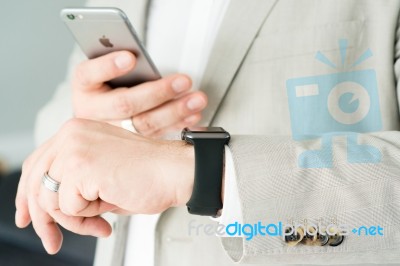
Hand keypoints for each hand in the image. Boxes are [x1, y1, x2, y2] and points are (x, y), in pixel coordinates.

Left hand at [15, 119, 193, 253]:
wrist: (176, 171)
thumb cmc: (150, 174)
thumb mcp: (102, 175)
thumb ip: (74, 184)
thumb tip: (49, 209)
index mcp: (78, 132)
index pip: (37, 163)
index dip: (28, 194)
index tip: (28, 217)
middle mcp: (72, 134)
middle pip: (36, 183)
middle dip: (44, 219)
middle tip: (53, 240)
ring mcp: (74, 147)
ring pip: (49, 199)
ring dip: (75, 220)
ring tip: (100, 220)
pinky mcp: (81, 165)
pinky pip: (67, 207)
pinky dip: (87, 218)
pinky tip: (108, 210)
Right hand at [72, 51, 206, 136]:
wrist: (99, 115)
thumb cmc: (105, 84)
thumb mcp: (104, 69)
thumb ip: (120, 62)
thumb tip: (141, 58)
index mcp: (83, 87)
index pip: (88, 74)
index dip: (109, 66)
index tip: (130, 58)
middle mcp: (93, 112)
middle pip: (125, 104)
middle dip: (158, 92)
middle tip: (183, 81)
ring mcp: (112, 131)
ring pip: (144, 124)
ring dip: (175, 111)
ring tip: (196, 100)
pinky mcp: (130, 143)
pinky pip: (156, 136)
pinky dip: (178, 124)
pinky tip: (193, 116)